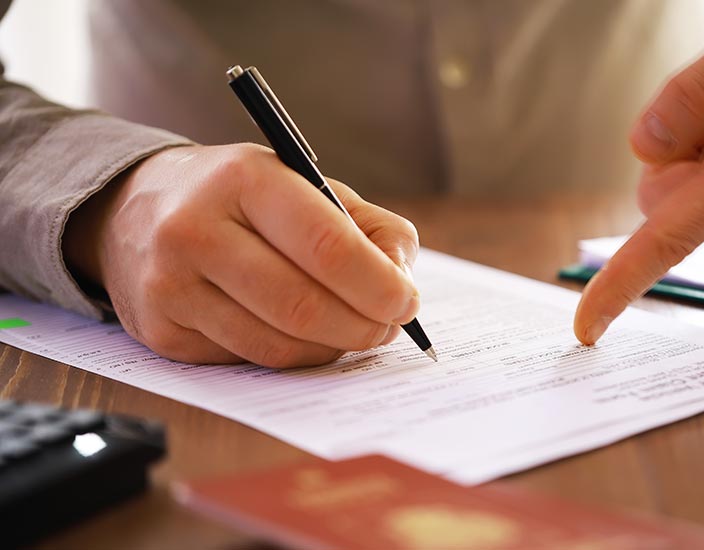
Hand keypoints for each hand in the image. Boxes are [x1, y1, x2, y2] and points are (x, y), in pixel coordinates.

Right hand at [64, 143, 419, 366]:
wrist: (134, 210)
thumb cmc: (241, 198)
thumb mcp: (303, 184)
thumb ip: (368, 226)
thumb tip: (402, 281)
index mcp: (244, 181)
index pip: (328, 247)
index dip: (379, 285)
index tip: (407, 302)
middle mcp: (196, 231)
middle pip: (304, 306)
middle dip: (363, 326)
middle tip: (387, 326)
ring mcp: (171, 286)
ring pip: (278, 346)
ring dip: (331, 347)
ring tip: (350, 329)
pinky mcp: (161, 331)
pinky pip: (249, 360)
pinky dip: (291, 355)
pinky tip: (300, 333)